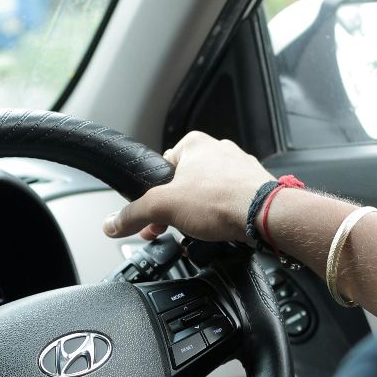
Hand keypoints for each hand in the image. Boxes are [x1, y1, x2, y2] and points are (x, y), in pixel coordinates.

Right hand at [103, 131, 274, 243]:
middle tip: (170, 228)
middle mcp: (219, 150)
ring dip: (198, 214)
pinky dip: (221, 217)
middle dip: (175, 209)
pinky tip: (218, 231)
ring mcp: (240, 168)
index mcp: (195, 144)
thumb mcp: (164, 207)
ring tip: (196, 233)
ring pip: (208, 193)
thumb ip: (134, 214)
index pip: (163, 167)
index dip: (154, 194)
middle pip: (185, 183)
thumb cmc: (221, 201)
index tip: (153, 215)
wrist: (265, 216)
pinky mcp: (255, 187)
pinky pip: (229, 202)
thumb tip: (112, 223)